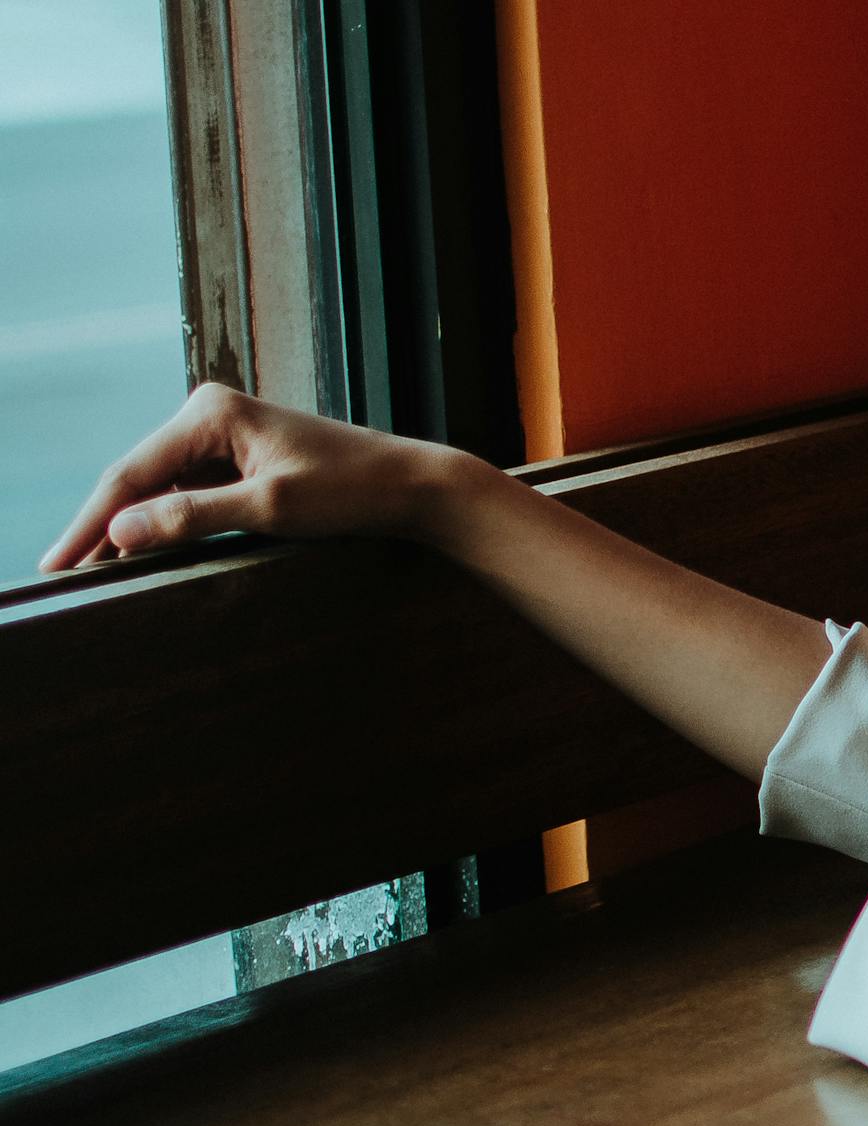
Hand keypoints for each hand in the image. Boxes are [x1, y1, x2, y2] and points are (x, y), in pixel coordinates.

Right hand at [37, 381, 473, 572]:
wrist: (413, 484)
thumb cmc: (352, 490)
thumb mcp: (270, 509)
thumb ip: (193, 517)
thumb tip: (120, 530)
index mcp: (210, 414)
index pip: (131, 472)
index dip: (91, 521)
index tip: (57, 564)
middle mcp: (210, 415)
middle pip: (138, 476)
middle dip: (101, 525)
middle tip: (59, 573)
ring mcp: (226, 436)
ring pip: (161, 486)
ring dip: (131, 525)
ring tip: (91, 570)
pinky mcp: (243, 458)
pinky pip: (190, 492)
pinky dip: (168, 521)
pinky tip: (143, 550)